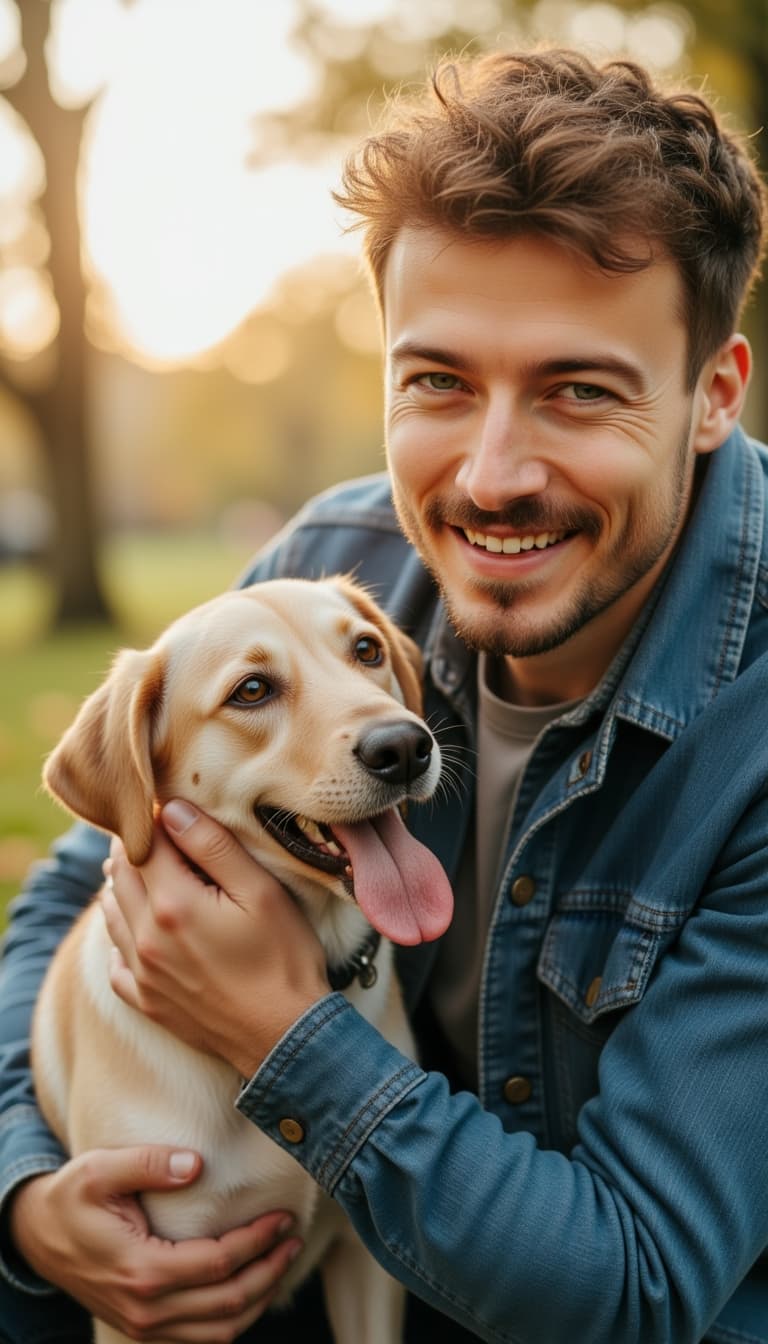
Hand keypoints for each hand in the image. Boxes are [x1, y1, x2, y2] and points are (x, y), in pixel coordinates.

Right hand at [10, 1147, 302, 1341]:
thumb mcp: (100, 1168)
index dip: (258, 1241)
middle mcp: (146, 1309)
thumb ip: (149, 1164)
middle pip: (228, 1303)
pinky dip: (232, 1320)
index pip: (219, 1262)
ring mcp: (144, 1326)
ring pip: (220, 1332)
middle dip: (270, 1271)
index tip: (283, 1216)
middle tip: (294, 1237)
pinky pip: (201, 1340)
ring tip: (282, 1262)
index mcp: (142, 1269)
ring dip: (258, 1300)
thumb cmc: (71, 1198)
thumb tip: (197, 1164)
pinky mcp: (144, 1328)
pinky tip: (250, 1289)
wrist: (37, 1237)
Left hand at [103, 801, 329, 1077]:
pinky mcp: (146, 1001)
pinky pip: (115, 958)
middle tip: (164, 835)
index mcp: (172, 903)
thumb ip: (213, 846)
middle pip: (120, 873)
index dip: (157, 819)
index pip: (145, 842)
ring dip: (126, 885)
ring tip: (155, 873)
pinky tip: (145, 929)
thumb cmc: (284, 960)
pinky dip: (123, 934)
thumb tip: (171, 810)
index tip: (173, 809)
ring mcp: (142, 972)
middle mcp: (144, 937)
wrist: (285, 1039)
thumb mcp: (260, 892)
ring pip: (112, 911)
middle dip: (138, 848)